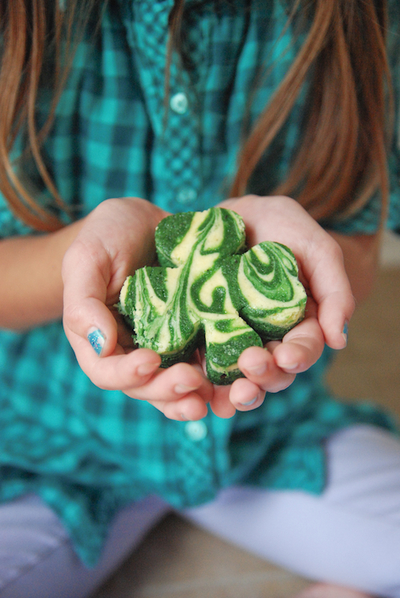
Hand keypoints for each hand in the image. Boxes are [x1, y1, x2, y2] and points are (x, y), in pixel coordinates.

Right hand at [62, 197, 212, 420]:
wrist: (144, 222)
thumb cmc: (107, 235)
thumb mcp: (87, 259)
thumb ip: (83, 303)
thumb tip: (100, 346)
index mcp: (101, 340)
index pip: (107, 372)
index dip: (127, 374)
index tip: (149, 359)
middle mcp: (133, 350)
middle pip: (146, 386)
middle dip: (168, 390)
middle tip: (191, 381)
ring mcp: (166, 346)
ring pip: (176, 384)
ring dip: (194, 396)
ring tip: (213, 397)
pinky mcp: (195, 334)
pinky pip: (206, 362)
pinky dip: (218, 376)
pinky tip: (235, 379)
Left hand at [208, 194, 353, 417]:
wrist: (233, 213)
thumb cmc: (281, 227)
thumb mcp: (315, 249)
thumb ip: (334, 289)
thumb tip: (339, 339)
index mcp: (297, 323)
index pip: (303, 349)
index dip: (298, 357)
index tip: (288, 356)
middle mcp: (267, 338)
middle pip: (273, 371)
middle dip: (266, 375)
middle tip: (252, 365)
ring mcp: (234, 339)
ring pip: (239, 377)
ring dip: (238, 391)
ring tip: (229, 393)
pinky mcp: (202, 335)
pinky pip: (203, 365)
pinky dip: (202, 383)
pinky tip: (197, 390)